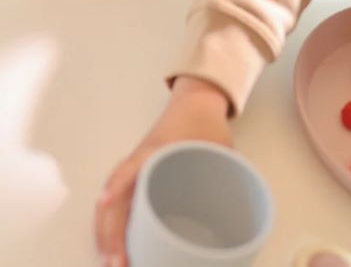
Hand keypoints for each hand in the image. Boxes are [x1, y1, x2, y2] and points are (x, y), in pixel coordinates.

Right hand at [94, 77, 232, 266]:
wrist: (194, 101)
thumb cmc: (204, 122)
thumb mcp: (221, 146)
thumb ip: (230, 176)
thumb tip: (244, 214)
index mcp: (156, 149)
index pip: (130, 168)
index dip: (117, 187)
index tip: (107, 205)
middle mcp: (138, 160)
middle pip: (114, 196)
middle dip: (110, 231)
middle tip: (116, 264)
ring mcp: (134, 169)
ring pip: (109, 203)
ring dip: (106, 233)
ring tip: (112, 263)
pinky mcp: (136, 177)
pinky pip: (116, 202)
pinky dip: (109, 224)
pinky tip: (111, 247)